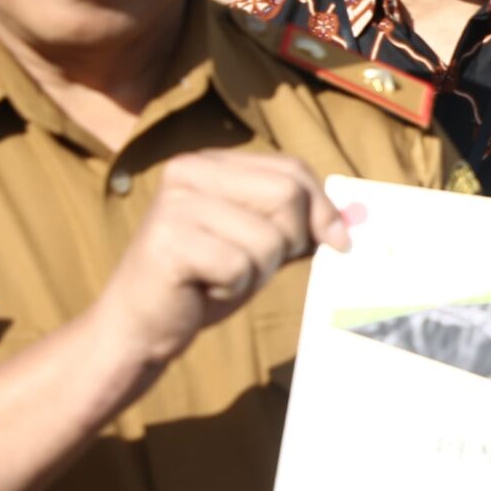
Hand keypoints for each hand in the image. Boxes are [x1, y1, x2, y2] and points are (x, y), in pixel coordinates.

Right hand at [87, 151, 349, 377]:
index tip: (335, 242)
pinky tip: (204, 289)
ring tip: (220, 277)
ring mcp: (174, 204)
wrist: (139, 328)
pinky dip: (234, 289)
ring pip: (268, 236)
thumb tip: (351, 221)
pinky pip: (240, 266)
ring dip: (257, 271)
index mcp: (209, 162)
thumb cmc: (202, 283)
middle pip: (287, 194)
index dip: (322, 207)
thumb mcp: (257, 243)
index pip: (291, 168)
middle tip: (257, 265)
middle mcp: (187, 171)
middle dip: (291, 240)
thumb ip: (297, 224)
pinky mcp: (168, 242)